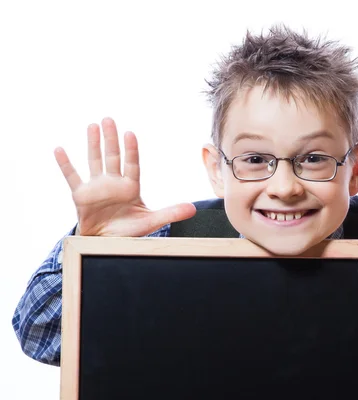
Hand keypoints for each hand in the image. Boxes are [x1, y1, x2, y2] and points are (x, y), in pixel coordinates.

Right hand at [54, 117, 195, 236]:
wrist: (106, 244)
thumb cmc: (129, 232)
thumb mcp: (151, 222)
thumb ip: (171, 213)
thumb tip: (193, 208)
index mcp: (130, 187)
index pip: (132, 164)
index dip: (130, 150)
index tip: (130, 133)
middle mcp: (113, 183)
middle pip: (112, 157)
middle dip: (110, 139)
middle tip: (109, 119)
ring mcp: (97, 187)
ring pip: (94, 161)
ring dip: (93, 144)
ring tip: (92, 126)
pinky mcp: (81, 195)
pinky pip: (72, 177)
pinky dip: (66, 164)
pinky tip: (60, 149)